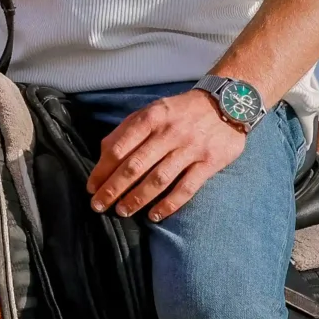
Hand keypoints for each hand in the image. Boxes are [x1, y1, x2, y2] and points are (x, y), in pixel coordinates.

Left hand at [86, 89, 250, 221]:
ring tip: (122, 211)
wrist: (227, 104)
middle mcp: (168, 133)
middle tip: (99, 205)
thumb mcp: (151, 111)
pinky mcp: (210, 162)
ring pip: (158, 179)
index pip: (119, 148)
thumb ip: (127, 131)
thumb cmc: (180, 112)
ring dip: (137, 198)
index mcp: (150, 118)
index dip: (102, 170)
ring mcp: (190, 149)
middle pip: (135, 166)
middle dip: (114, 188)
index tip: (91, 187)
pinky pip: (186, 188)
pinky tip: (155, 215)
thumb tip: (103, 155)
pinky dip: (169, 204)